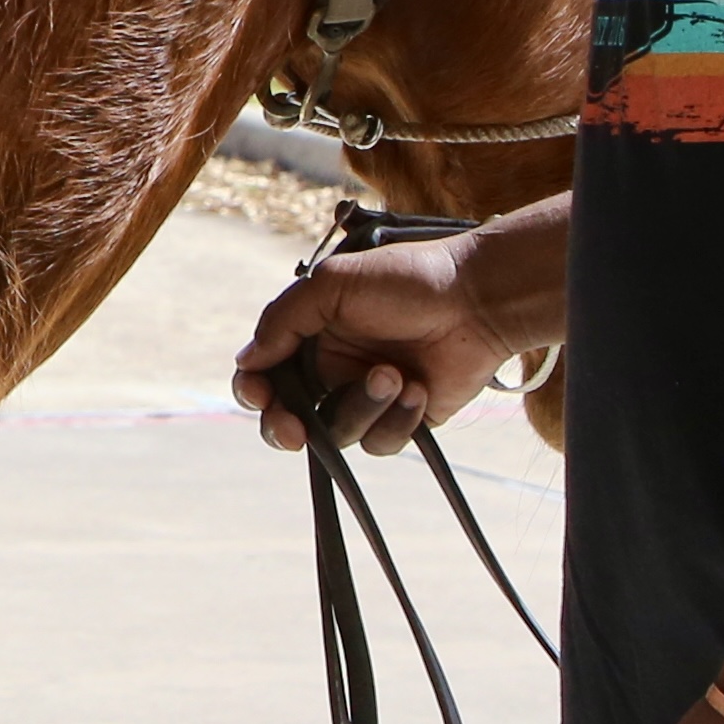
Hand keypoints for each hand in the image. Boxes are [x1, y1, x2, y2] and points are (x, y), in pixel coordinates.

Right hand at [230, 233, 523, 456]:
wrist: (477, 301)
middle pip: (289, 418)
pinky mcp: (402, 421)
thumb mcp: (333, 284)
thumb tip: (247, 360)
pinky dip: (398, 417)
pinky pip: (381, 442)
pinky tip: (418, 386)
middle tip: (296, 432)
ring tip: (395, 374)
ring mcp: (368, 398)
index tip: (259, 395)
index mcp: (311, 335)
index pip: (265, 372)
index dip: (254, 390)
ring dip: (363, 406)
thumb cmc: (407, 281)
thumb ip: (283, 320)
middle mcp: (333, 370)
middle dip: (285, 428)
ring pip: (339, 433)